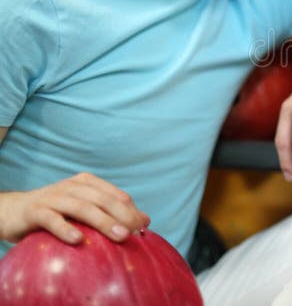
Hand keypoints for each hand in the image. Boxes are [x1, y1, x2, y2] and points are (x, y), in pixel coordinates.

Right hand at [0, 172, 149, 244]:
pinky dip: (66, 228)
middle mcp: (72, 187)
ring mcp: (53, 197)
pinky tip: (78, 240)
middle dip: (122, 215)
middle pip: (103, 199)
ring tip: (120, 235)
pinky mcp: (35, 211)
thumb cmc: (56, 212)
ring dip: (103, 221)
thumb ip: (111, 212)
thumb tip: (145, 221)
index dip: (131, 210)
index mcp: (87, 183)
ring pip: (82, 207)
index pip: (115, 195)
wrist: (13, 211)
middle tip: (135, 233)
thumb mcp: (84, 210)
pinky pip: (52, 219)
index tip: (144, 227)